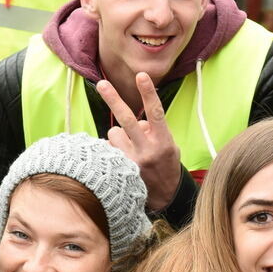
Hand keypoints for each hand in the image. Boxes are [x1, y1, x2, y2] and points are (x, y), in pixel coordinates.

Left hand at [98, 73, 181, 210]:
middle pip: (127, 120)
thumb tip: (134, 121)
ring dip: (118, 135)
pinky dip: (113, 148)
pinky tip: (122, 158)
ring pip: (114, 133)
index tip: (141, 76)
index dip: (147, 93)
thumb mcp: (170, 145)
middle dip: (114, 100)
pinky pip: (108, 148)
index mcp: (163, 141)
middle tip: (102, 84)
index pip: (155, 113)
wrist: (165, 196)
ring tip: (130, 147)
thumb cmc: (166, 164)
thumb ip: (153, 130)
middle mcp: (147, 150)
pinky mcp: (120, 169)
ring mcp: (132, 161)